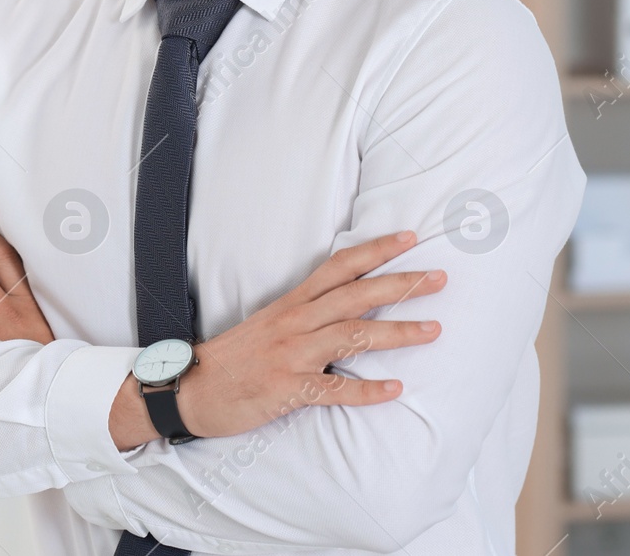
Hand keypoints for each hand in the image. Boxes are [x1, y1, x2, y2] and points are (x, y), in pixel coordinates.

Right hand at [169, 230, 444, 440]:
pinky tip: (395, 390)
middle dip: (400, 284)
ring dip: (397, 332)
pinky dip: (366, 391)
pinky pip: (333, 390)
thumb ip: (308, 311)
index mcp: (293, 303)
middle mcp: (295, 323)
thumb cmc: (235, 356)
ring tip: (433, 330)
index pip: (340, 267)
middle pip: (356, 296)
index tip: (410, 237)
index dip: (376, 250)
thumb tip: (349, 304)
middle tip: (439, 278)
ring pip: (352, 337)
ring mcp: (292, 355)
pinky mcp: (287, 389)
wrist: (190, 388)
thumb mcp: (271, 322)